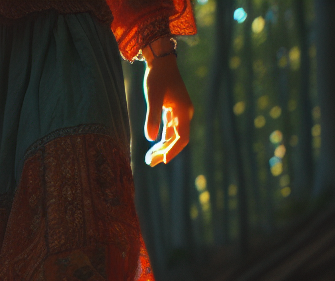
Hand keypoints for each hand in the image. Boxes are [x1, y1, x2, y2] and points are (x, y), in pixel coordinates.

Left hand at [143, 50, 193, 166]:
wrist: (161, 62)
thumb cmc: (157, 78)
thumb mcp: (153, 97)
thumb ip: (152, 117)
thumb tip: (151, 139)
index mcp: (183, 111)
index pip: (182, 137)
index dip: (173, 150)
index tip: (163, 161)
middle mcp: (185, 113)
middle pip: (178, 140)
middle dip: (165, 152)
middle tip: (149, 163)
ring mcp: (180, 113)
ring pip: (174, 136)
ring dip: (163, 148)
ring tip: (149, 160)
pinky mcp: (174, 111)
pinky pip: (170, 131)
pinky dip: (163, 140)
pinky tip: (153, 148)